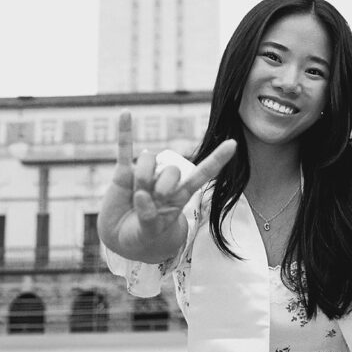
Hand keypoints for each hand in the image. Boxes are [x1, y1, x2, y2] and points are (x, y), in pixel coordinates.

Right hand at [98, 112, 236, 259]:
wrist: (119, 237)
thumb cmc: (141, 235)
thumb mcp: (149, 233)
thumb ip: (149, 217)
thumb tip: (142, 194)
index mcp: (179, 195)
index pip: (202, 174)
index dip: (216, 160)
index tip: (233, 144)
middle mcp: (164, 181)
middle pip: (172, 169)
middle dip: (163, 186)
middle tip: (155, 200)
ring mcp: (144, 175)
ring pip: (148, 160)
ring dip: (142, 177)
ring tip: (135, 196)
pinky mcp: (122, 174)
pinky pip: (124, 149)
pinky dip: (125, 132)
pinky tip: (126, 113)